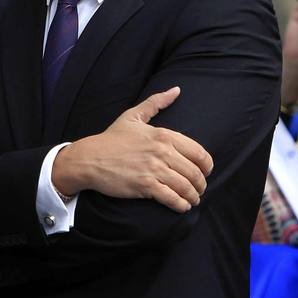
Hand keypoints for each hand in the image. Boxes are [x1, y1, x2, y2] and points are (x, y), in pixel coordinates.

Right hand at [51, 86, 212, 213]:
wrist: (90, 158)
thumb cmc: (112, 138)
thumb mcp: (133, 116)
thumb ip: (156, 102)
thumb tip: (176, 90)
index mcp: (163, 135)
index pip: (198, 152)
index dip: (207, 165)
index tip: (206, 172)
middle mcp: (162, 151)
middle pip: (194, 172)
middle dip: (201, 184)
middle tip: (200, 189)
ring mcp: (153, 169)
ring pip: (185, 187)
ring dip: (193, 196)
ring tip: (193, 200)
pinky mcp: (145, 186)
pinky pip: (171, 198)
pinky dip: (181, 205)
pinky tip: (182, 207)